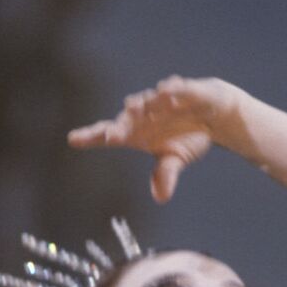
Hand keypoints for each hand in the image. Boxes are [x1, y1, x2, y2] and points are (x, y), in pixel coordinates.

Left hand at [67, 75, 251, 203]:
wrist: (213, 113)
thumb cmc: (186, 136)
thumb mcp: (177, 158)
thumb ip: (166, 174)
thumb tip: (160, 197)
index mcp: (136, 131)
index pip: (108, 133)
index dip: (90, 136)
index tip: (73, 139)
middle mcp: (144, 113)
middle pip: (126, 119)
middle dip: (120, 126)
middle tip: (111, 136)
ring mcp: (161, 100)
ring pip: (146, 101)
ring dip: (140, 104)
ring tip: (132, 108)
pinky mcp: (181, 90)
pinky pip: (174, 89)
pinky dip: (170, 89)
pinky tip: (166, 90)